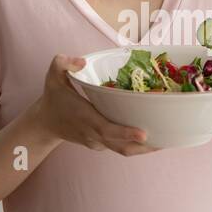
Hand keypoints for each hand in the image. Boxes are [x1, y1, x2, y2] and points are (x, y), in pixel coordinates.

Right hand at [31, 55, 158, 155]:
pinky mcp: (101, 145)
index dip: (125, 133)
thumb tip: (82, 61)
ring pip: (123, 150)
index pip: (106, 129)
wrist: (44, 124)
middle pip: (121, 146)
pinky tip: (153, 138)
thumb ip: (63, 63)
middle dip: (144, 146)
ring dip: (144, 149)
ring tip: (167, 140)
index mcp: (84, 117)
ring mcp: (97, 142)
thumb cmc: (52, 98)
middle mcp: (93, 134)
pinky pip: (120, 147)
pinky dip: (136, 145)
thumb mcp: (52, 76)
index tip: (144, 134)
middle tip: (166, 140)